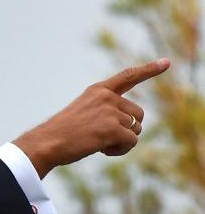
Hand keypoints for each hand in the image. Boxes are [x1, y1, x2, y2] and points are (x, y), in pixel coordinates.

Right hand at [13, 58, 169, 178]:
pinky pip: (131, 141)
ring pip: (135, 129)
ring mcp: (110, 111)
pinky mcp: (112, 128)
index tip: (166, 62)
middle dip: (128, 129)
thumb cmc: (61, 133)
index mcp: (98, 91)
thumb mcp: (83, 114)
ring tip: (101, 144)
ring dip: (123, 141)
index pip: (128, 76)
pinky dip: (121, 150)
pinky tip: (103, 151)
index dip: (149, 69)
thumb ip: (107, 113)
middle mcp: (107, 97)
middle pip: (137, 114)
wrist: (47, 142)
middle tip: (104, 138)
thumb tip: (134, 128)